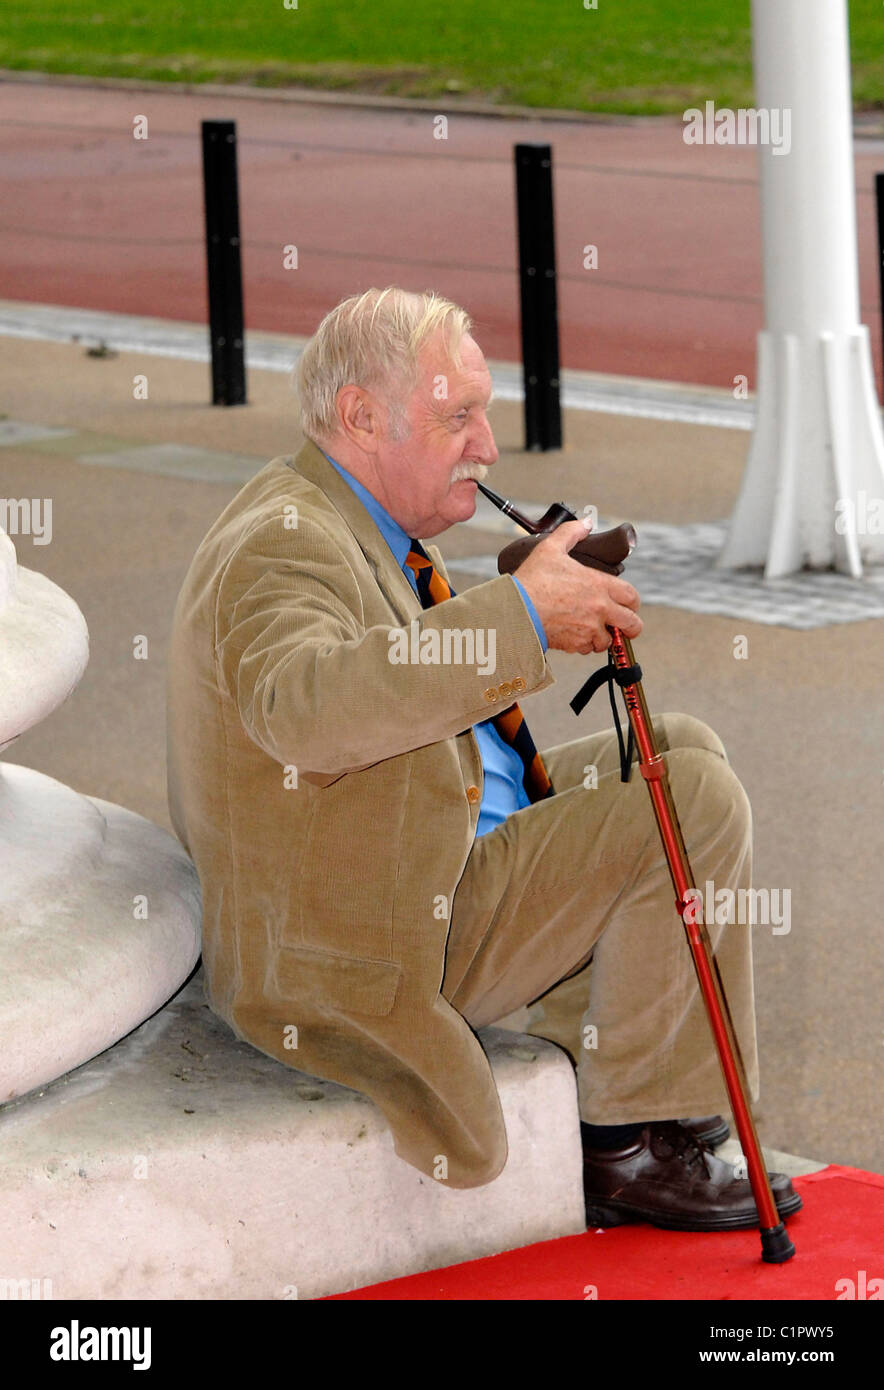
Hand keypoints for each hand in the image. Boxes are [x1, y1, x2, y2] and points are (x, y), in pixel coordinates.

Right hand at [514, 518, 642, 653]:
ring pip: (609, 640)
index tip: (628, 604)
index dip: (633, 601)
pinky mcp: (576, 644)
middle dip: (631, 626)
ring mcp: (589, 629)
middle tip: (623, 625)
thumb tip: (586, 522)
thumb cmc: (532, 580)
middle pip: (632, 624)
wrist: (516, 610)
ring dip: (604, 636)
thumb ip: (571, 532)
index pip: (632, 596)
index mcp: (599, 585)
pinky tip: (575, 635)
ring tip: (592, 629)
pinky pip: (589, 649)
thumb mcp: (550, 548)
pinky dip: (585, 645)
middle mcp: (600, 609)